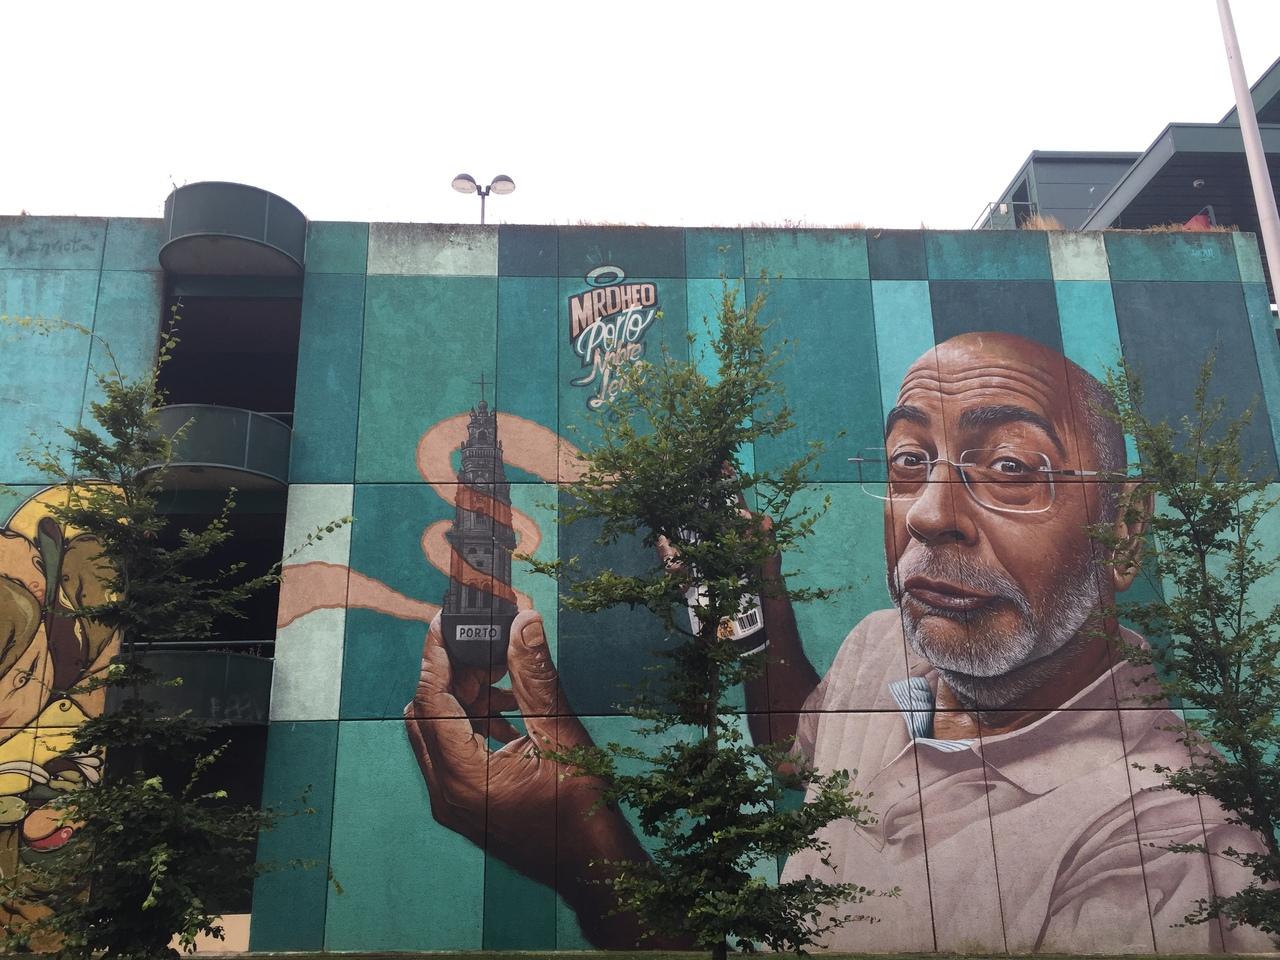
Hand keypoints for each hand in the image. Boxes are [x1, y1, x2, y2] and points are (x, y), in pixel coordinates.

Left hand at [404, 609, 605, 889]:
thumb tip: (522, 624)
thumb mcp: (560, 734)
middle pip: (427, 713)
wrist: (593, 868)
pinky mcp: (464, 806)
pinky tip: (509, 711)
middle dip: (455, 674)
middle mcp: (446, 794)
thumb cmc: (583, 812)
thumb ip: (534, 677)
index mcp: (464, 778)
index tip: (443, 621)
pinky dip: (471, 724)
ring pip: (437, 732)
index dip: (437, 654)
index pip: (432, 699)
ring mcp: (452, 804)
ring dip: (465, 699)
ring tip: (507, 677)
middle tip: (490, 647)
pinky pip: (450, 753)